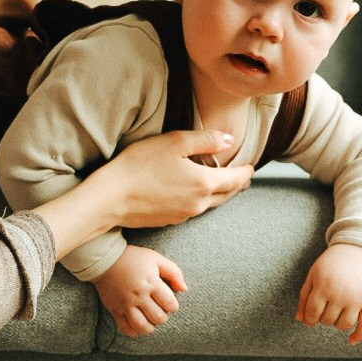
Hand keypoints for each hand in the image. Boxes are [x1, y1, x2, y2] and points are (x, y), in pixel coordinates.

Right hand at [27, 131, 251, 264]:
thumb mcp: (174, 142)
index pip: (236, 179)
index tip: (252, 167)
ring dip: (219, 194)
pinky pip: (193, 209)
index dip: (246, 172)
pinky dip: (200, 200)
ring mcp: (184, 215)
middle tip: (243, 177)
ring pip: (210, 204)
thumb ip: (205, 140)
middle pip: (226, 195)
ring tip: (222, 185)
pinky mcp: (169, 221)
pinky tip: (193, 193)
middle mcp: (198, 203)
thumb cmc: (139, 165)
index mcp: (204, 183)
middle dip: (236, 185)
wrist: (110, 199)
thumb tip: (228, 140)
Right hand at [92, 244, 186, 337]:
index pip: (170, 304)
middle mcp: (138, 296)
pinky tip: (138, 324)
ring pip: (142, 327)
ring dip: (150, 326)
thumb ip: (174, 273)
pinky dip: (134, 331)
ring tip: (150, 319)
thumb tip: (184, 289)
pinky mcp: (115, 310)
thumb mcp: (156, 259)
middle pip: (158, 317)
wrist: (105, 260)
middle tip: (159, 309)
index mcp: (151, 283)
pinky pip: (126, 328)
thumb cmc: (133, 258)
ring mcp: (125, 304)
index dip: (173, 305)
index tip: (168, 301)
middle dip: (163, 316)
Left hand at [295, 243, 361, 344]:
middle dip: (323, 318)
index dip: (310, 319)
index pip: (313, 313)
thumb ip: (305, 297)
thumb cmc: (331, 263)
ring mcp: (357, 298)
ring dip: (337, 324)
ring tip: (336, 314)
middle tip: (325, 309)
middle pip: (328, 320)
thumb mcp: (313, 275)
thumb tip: (300, 320)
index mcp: (324, 286)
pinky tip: (351, 341)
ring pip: (344, 325)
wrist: (357, 250)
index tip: (311, 319)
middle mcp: (341, 294)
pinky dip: (358, 335)